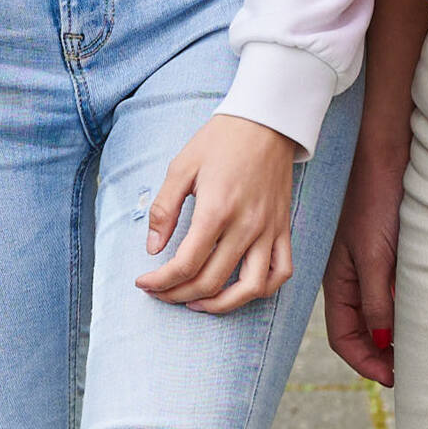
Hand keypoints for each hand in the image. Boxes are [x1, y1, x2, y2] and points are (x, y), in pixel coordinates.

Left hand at [138, 115, 302, 311]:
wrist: (264, 123)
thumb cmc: (219, 142)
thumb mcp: (181, 168)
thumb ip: (164, 209)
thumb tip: (153, 249)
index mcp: (216, 211)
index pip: (185, 264)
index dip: (160, 281)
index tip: (144, 282)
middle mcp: (246, 227)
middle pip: (211, 281)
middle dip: (179, 295)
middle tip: (161, 293)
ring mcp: (269, 231)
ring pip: (250, 288)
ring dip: (221, 305)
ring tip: (197, 303)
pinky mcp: (283, 230)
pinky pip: (281, 273)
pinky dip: (263, 290)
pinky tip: (239, 291)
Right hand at [322, 131, 405, 383]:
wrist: (384, 154)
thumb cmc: (375, 199)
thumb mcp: (375, 255)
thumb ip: (376, 300)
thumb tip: (383, 344)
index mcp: (339, 281)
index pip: (345, 338)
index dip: (367, 363)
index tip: (395, 380)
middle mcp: (351, 278)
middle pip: (360, 331)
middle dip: (382, 356)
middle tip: (415, 371)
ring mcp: (368, 265)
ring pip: (378, 314)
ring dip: (395, 334)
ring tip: (424, 347)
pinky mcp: (387, 252)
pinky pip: (392, 292)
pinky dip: (405, 310)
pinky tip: (426, 312)